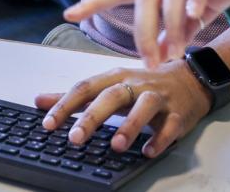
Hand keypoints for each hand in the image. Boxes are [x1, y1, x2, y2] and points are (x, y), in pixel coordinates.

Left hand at [34, 63, 211, 158]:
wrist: (189, 78)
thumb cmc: (143, 84)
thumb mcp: (109, 85)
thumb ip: (76, 96)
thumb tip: (39, 100)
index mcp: (115, 77)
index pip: (86, 87)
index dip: (66, 105)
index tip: (49, 123)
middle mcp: (135, 84)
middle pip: (112, 95)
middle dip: (92, 116)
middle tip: (75, 138)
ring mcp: (158, 97)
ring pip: (144, 107)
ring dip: (130, 126)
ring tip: (116, 146)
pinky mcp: (178, 113)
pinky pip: (170, 126)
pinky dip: (160, 139)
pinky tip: (149, 151)